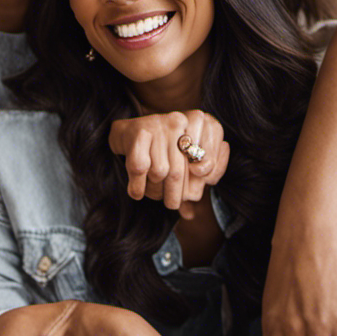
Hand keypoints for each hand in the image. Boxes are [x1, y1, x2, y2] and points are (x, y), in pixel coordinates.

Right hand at [109, 110, 228, 209]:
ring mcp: (157, 125)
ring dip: (154, 190)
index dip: (200, 184)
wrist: (129, 131)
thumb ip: (194, 182)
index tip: (192, 196)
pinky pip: (139, 168)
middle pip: (179, 172)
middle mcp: (178, 121)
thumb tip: (191, 215)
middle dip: (175, 195)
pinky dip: (138, 186)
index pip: (207, 162)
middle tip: (172, 204)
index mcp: (198, 122)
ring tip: (154, 193)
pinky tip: (137, 192)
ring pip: (159, 172)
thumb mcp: (184, 161)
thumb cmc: (162, 151)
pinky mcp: (138, 132)